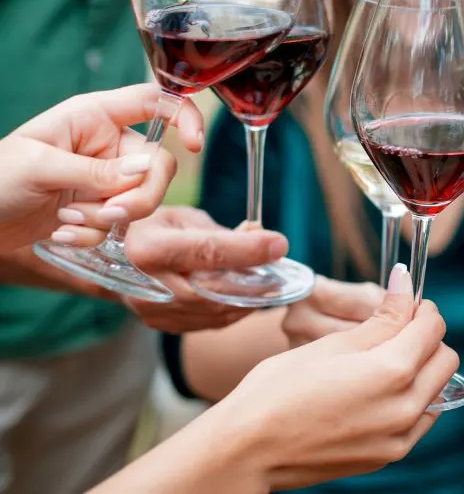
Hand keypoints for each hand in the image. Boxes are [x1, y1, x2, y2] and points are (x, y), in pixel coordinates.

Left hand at [0, 84, 203, 251]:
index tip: (193, 145)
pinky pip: (120, 224)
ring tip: (67, 222)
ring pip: (143, 200)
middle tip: (109, 214)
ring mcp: (106, 178)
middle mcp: (108, 144)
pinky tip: (62, 234)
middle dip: (139, 197)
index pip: (155, 101)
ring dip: (108, 219)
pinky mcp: (100, 208)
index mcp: (95, 116)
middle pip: (158, 165)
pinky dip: (94, 235)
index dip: (183, 116)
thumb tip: (146, 171)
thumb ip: (96, 171)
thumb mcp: (41, 168)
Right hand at [119, 206, 289, 332]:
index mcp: (149, 248)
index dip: (247, 250)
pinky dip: (234, 309)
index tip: (279, 244)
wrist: (103, 260)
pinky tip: (247, 295)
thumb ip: (218, 231)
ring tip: (269, 281)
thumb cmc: (146, 228)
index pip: (206, 251)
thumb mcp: (179, 217)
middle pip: (216, 289)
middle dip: (256, 281)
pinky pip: (209, 322)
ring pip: (216, 311)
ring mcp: (153, 310)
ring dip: (249, 298)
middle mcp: (149, 284)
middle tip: (282, 270)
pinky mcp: (162, 324)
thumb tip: (259, 238)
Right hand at [214, 264, 458, 488]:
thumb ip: (381, 318)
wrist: (248, 450)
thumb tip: (405, 285)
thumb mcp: (332, 344)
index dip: (420, 308)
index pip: (433, 328)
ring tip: (382, 359)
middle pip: (445, 359)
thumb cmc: (279, 390)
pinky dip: (412, 398)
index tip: (403, 301)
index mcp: (393, 372)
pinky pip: (420, 419)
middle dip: (427, 337)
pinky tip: (378, 389)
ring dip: (422, 368)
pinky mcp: (388, 456)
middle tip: (394, 327)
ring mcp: (399, 438)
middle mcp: (406, 408)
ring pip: (437, 390)